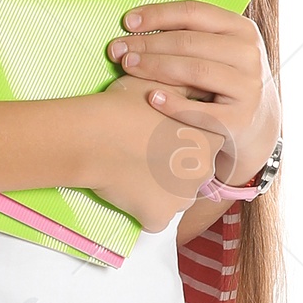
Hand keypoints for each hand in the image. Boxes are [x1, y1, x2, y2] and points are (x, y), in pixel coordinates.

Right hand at [77, 74, 222, 231]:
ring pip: (176, 196)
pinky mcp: (159, 218)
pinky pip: (156, 218)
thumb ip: (188, 88)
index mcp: (210, 139)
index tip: (164, 134)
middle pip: (193, 171)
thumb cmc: (124, 106)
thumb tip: (200, 84)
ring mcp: (182, 198)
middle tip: (147, 152)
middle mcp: (204, 171)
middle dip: (176, 166)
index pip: (208, 142)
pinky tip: (128, 190)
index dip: (185, 138)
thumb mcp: (162, 86)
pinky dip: (144, 208)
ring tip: (135, 170)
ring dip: (161, 188)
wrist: (92, 136)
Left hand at [106, 1, 277, 183]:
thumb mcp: (218, 50)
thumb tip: (136, 21)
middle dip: (148, 43)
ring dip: (156, 67)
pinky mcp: (240, 120)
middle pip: (190, 42)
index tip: (127, 22)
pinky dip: (174, 103)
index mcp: (241, 29)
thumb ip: (190, 34)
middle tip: (117, 49)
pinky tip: (151, 97)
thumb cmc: (222, 79)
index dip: (158, 15)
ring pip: (196, 71)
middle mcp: (249, 54)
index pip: (194, 12)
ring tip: (128, 67)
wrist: (254, 124)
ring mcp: (248, 87)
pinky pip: (201, 110)